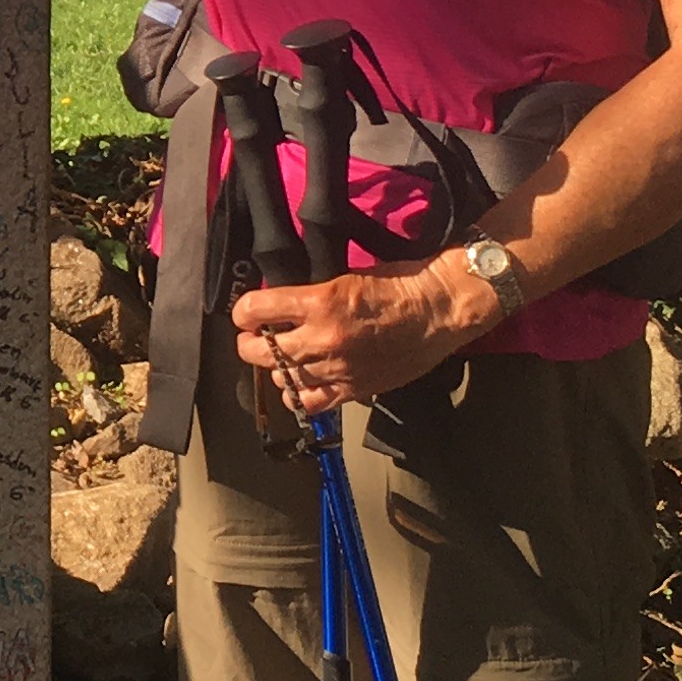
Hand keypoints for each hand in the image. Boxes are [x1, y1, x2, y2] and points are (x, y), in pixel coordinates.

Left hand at [228, 258, 487, 413]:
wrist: (438, 309)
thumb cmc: (398, 285)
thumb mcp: (344, 277)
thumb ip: (309, 296)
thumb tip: (279, 307)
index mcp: (318, 302)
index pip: (255, 310)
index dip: (243, 312)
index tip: (246, 313)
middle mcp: (322, 338)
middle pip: (259, 352)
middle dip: (249, 343)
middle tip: (254, 337)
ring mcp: (337, 368)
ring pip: (281, 380)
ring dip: (276, 369)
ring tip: (283, 359)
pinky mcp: (353, 389)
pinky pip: (309, 403)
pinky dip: (298, 394)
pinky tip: (301, 382)